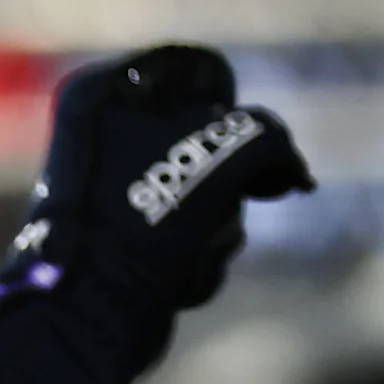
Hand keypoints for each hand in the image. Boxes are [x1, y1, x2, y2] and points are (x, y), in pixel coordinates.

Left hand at [12, 44, 314, 313]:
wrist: (91, 311)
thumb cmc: (147, 217)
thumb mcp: (229, 152)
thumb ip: (271, 140)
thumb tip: (292, 176)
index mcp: (104, 93)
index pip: (201, 72)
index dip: (228, 106)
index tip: (227, 137)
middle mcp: (101, 139)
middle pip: (215, 141)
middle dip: (227, 183)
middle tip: (207, 204)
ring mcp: (115, 195)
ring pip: (212, 195)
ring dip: (215, 229)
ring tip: (179, 249)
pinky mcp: (129, 247)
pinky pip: (192, 240)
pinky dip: (193, 262)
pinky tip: (169, 279)